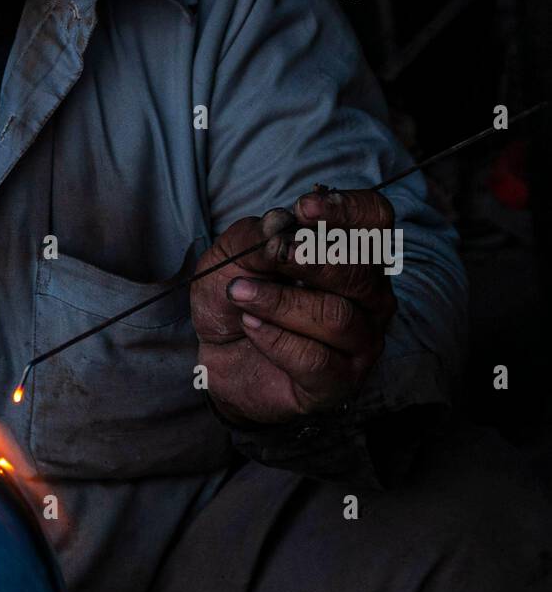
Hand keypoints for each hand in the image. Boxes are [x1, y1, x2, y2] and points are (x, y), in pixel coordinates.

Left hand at [190, 189, 398, 424]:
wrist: (217, 356)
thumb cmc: (236, 300)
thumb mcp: (230, 259)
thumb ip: (253, 239)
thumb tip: (279, 224)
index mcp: (353, 255)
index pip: (374, 220)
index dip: (347, 211)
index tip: (303, 209)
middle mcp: (368, 297)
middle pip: (359, 270)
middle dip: (309, 260)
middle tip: (272, 257)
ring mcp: (359, 342)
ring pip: (335, 317)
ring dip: (280, 302)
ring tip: (240, 294)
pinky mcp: (339, 381)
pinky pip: (315, 358)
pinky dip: (275, 339)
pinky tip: (251, 326)